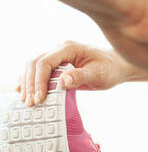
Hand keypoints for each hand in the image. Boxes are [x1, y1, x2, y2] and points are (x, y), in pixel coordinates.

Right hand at [17, 42, 133, 105]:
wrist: (117, 66)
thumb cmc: (110, 69)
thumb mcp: (98, 75)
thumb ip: (81, 76)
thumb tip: (62, 81)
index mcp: (69, 48)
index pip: (44, 62)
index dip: (38, 81)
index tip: (39, 98)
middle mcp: (59, 49)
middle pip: (34, 64)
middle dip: (30, 84)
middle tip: (30, 103)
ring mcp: (56, 56)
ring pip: (33, 67)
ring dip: (27, 84)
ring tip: (26, 101)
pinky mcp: (56, 64)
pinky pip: (38, 71)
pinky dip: (30, 81)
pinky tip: (25, 92)